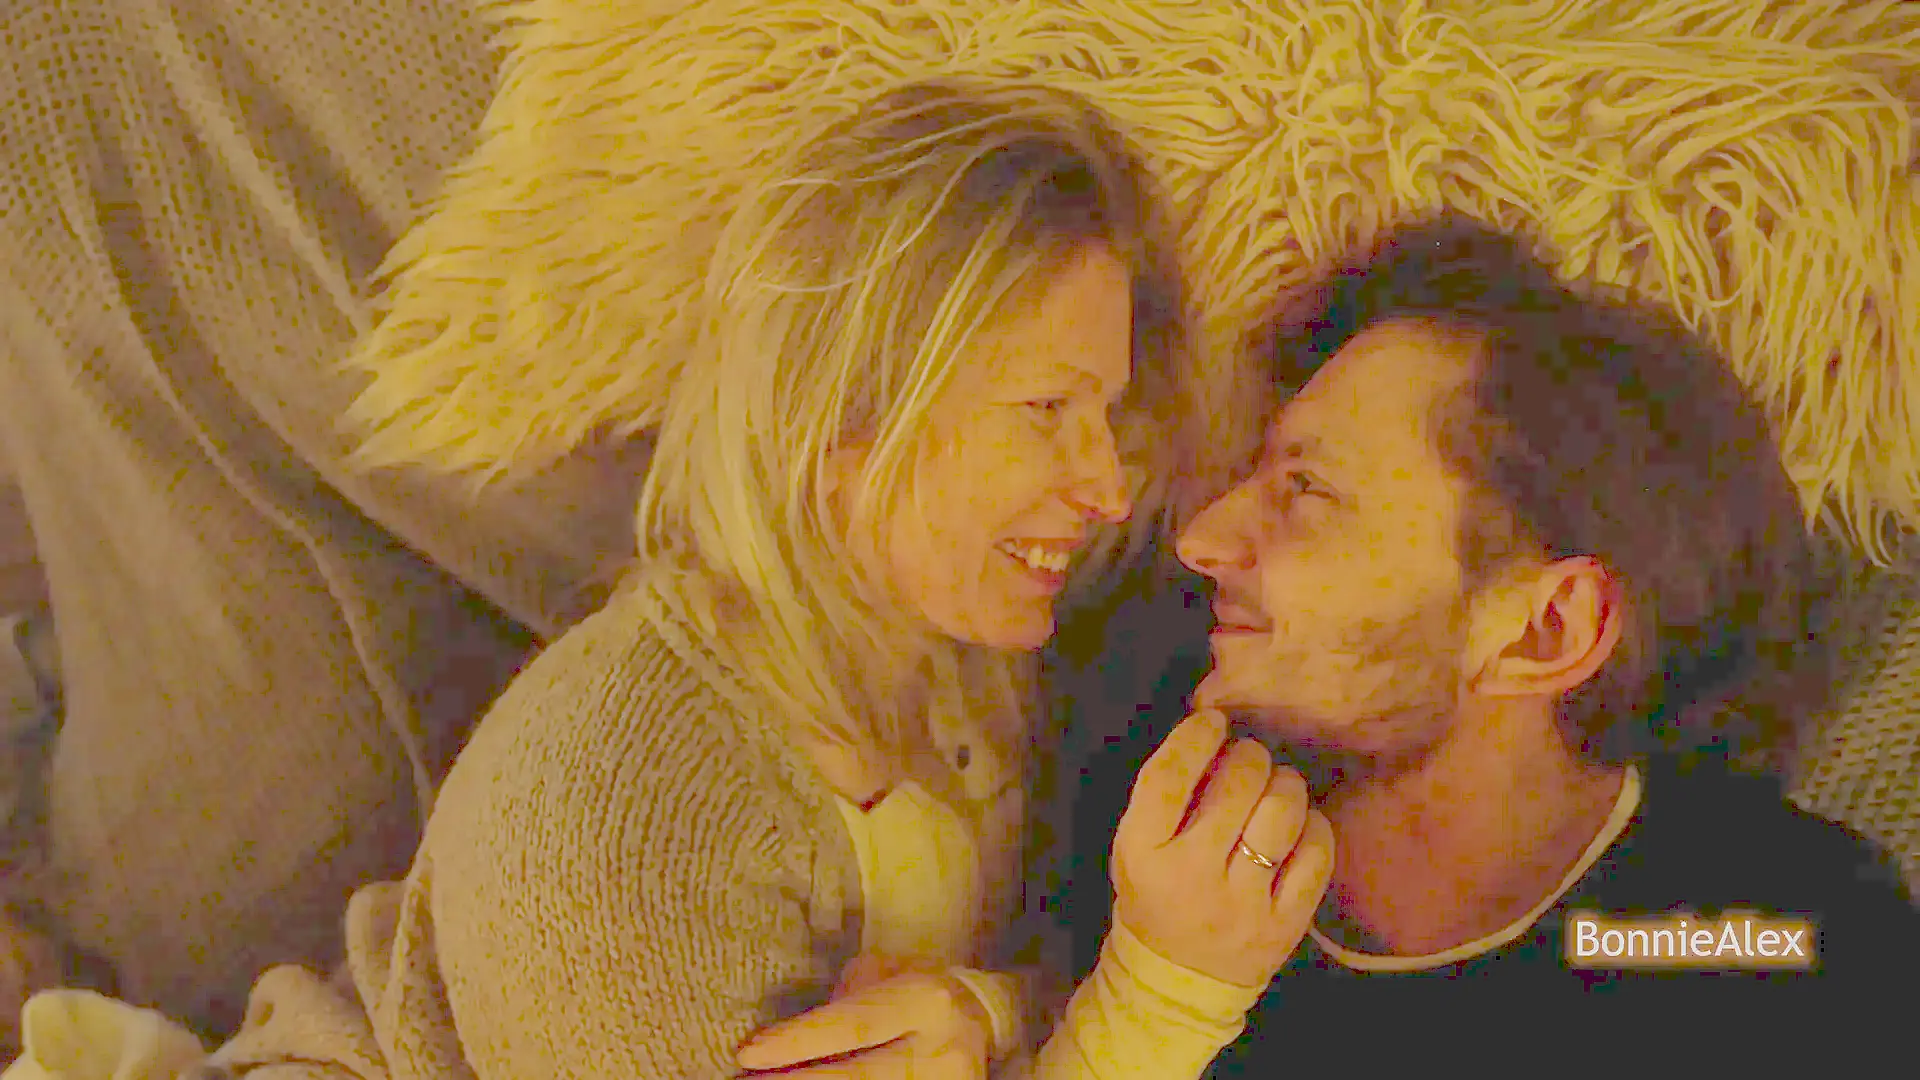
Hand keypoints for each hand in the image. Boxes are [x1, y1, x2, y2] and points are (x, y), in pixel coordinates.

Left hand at [736, 961, 990, 1077]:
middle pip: (858, 1077)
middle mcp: (941, 1050)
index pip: (853, 1024)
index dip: (798, 1040)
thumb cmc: (918, 991)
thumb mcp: (887, 972)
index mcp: (926, 1001)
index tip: (747, 1052)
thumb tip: (794, 1037)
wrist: (985, 1022)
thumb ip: (845, 996)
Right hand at [1110, 709, 1334, 987]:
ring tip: (1274, 788)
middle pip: (1236, 785)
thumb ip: (1165, 796)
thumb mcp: (1137, 847)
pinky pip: (1316, 851)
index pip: (1168, 778)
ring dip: (1283, 784)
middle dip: (1248, 757)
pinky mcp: (1286, 923)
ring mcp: (1245, 903)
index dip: (1195, 737)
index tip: (1212, 721)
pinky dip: (1311, 826)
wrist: (1179, 979)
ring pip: (1282, 811)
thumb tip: (1213, 731)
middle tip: (1248, 760)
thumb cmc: (1156, 896)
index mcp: (1143, 854)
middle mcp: (1193, 876)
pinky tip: (1296, 827)